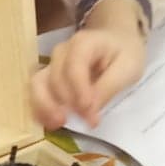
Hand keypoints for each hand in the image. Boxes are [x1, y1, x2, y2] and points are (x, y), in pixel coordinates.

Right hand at [29, 0, 149, 128]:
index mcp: (83, 43)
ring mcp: (52, 63)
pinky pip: (36, 92)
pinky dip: (39, 108)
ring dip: (46, 106)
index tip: (91, 115)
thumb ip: (108, 88)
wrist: (116, 41)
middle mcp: (61, 52)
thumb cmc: (124, 54)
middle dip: (69, 104)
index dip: (79, 92)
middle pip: (55, 78)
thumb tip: (89, 112)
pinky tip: (50, 123)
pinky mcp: (48, 76)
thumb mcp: (127, 68)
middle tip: (88, 122)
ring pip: (38, 84)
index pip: (74, 68)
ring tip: (59, 124)